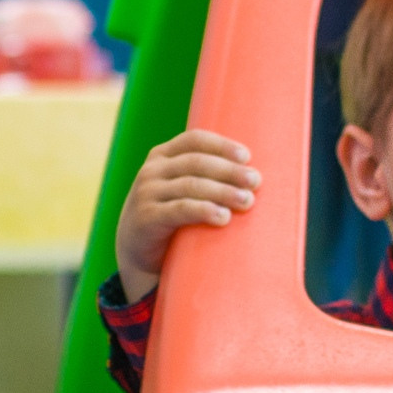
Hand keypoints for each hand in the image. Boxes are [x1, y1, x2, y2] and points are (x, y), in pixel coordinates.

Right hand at [114, 131, 259, 302]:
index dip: (221, 145)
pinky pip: (180, 209)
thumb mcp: (179, 189)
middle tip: (255, 182)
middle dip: (229, 171)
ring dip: (223, 191)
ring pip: (191, 185)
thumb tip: (252, 173)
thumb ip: (202, 176)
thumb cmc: (170, 217)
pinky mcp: (147, 217)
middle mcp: (151, 170)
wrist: (136, 252)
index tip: (247, 156)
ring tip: (247, 201)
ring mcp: (146, 193)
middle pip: (196, 162)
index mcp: (161, 156)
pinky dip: (204, 210)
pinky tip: (224, 217)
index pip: (194, 140)